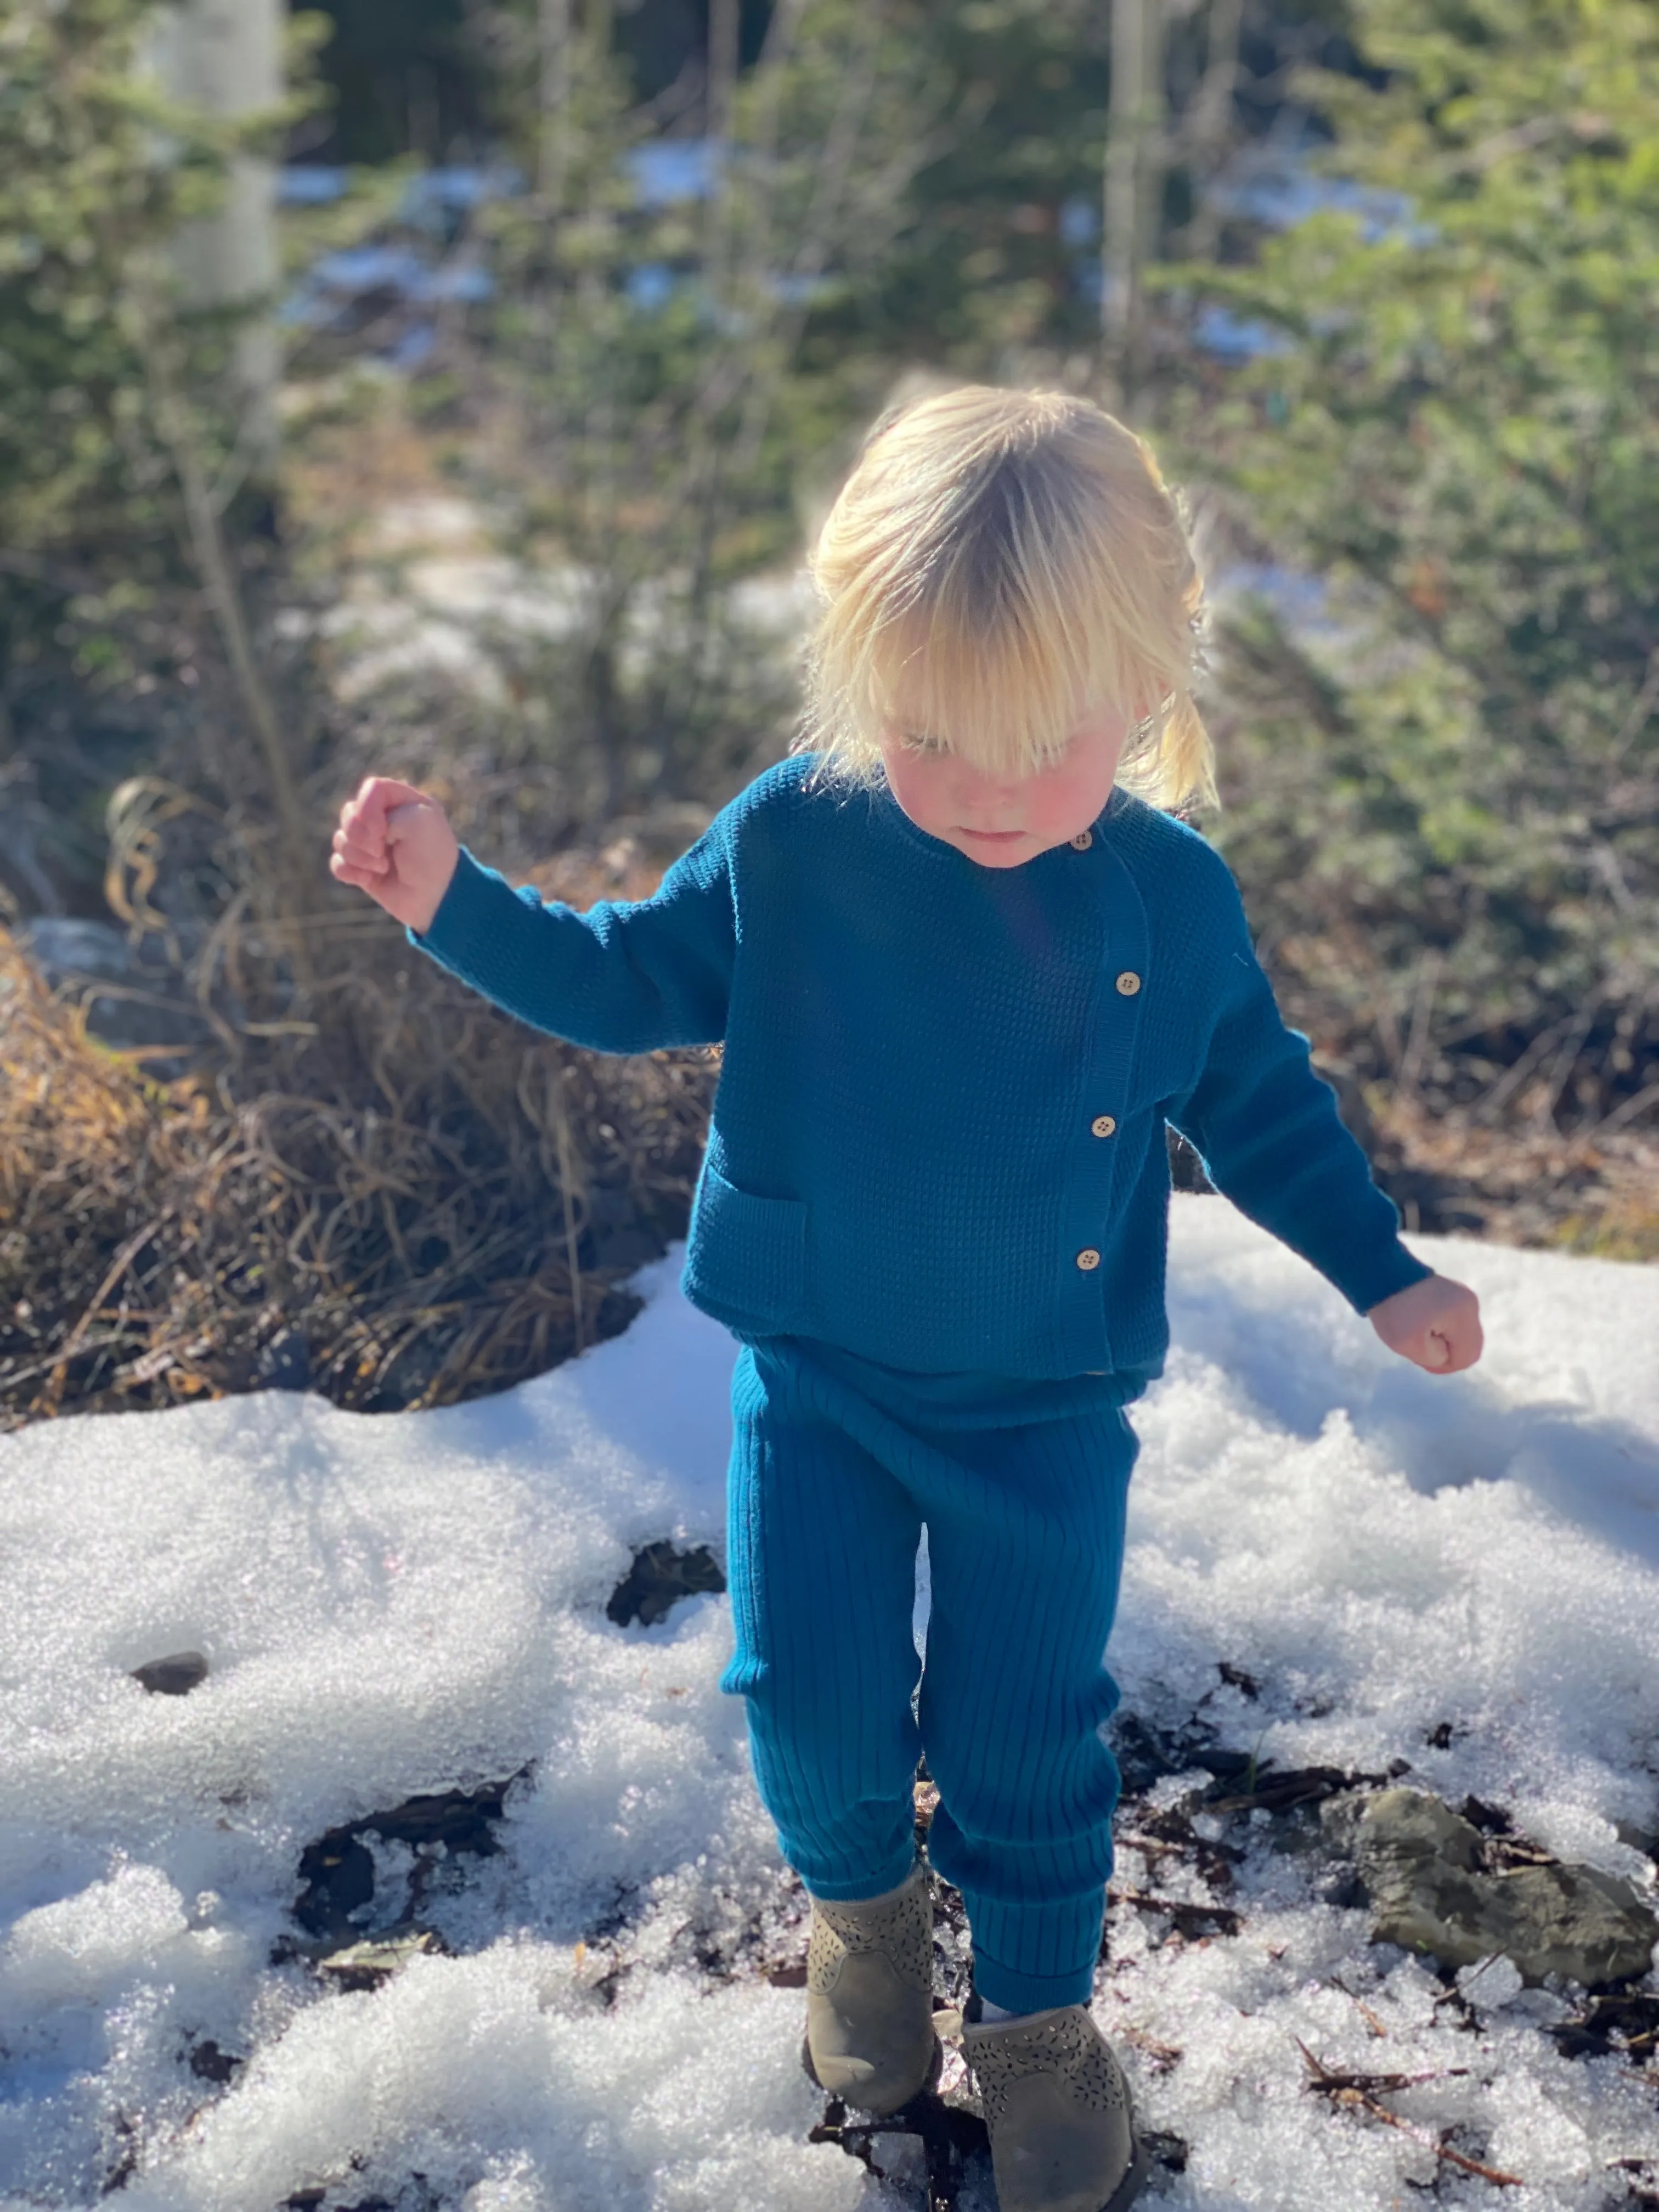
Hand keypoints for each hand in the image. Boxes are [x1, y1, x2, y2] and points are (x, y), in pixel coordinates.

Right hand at [329, 775, 459, 935]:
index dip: (368, 808)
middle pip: (349, 812)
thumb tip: (366, 833)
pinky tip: (368, 880)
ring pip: (340, 839)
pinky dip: (350, 872)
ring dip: (359, 857)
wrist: (435, 899)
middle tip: (382, 851)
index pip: (372, 789)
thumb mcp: (420, 821)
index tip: (382, 831)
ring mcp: (370, 844)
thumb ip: (386, 809)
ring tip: (384, 867)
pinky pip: (337, 863)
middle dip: (360, 836)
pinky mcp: (361, 867)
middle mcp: (384, 819)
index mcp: (403, 802)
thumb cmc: (433, 858)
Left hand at [1368, 1272, 1482, 1372]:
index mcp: (1464, 1315)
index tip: (1422, 1358)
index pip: (1467, 1356)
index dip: (1446, 1366)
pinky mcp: (1454, 1293)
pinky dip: (1440, 1329)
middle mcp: (1471, 1304)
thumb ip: (1436, 1359)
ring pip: (1461, 1335)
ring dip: (1442, 1341)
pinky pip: (1454, 1322)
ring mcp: (1464, 1296)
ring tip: (1418, 1334)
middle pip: (1468, 1345)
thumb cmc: (1394, 1311)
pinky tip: (1421, 1324)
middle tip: (1419, 1348)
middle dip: (1445, 1352)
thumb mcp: (1410, 1346)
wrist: (1382, 1274)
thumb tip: (1446, 1352)